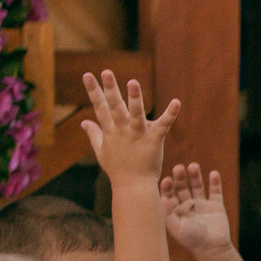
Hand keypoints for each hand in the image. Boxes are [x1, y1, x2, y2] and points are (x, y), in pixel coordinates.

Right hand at [79, 72, 179, 188]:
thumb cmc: (118, 170)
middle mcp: (122, 131)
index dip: (93, 91)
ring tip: (133, 82)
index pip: (100, 107)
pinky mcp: (154, 141)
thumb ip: (94, 134)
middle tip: (106, 72)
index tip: (87, 75)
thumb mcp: (101, 151)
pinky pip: (163, 126)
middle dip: (110, 89)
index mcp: (111, 131)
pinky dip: (170, 114)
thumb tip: (83, 121)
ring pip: (136, 114)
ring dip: (135, 99)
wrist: (133, 188)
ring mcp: (138, 135)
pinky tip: (177, 102)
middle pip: (115, 107)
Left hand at [161, 163, 231, 252]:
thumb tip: (161, 197)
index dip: (167, 186)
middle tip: (178, 168)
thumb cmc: (192, 240)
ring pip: (197, 186)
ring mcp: (202, 204)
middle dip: (180, 177)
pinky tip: (213, 173)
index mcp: (175, 210)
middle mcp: (188, 205)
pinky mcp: (216, 206)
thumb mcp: (176, 227)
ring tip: (193, 166)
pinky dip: (215, 182)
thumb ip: (168, 213)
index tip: (167, 180)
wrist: (213, 249)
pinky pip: (216, 191)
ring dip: (195, 175)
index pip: (169, 194)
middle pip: (182, 186)